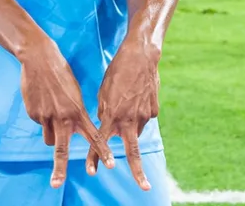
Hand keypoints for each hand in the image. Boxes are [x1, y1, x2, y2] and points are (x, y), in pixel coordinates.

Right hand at [20, 39, 115, 187]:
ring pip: (49, 138)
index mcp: (78, 111)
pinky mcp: (33, 114)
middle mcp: (62, 117)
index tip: (111, 165)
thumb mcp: (74, 93)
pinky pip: (39, 123)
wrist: (39, 58)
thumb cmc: (61, 72)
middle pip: (61, 149)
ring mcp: (46, 117)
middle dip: (59, 169)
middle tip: (56, 184)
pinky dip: (41, 117)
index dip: (102, 151)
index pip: (93, 135)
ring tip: (51, 112)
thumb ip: (75, 113)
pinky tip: (41, 100)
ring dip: (51, 134)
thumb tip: (70, 129)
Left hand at [86, 38, 160, 190]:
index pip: (101, 142)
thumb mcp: (103, 91)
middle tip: (144, 187)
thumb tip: (107, 124)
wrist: (140, 56)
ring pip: (135, 130)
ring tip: (126, 105)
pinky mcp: (153, 109)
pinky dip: (138, 113)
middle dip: (138, 172)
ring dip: (129, 127)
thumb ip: (104, 111)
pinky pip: (143, 118)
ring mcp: (143, 115)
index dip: (95, 158)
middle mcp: (129, 118)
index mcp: (111, 114)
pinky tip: (136, 98)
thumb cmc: (117, 71)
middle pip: (133, 151)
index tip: (91, 172)